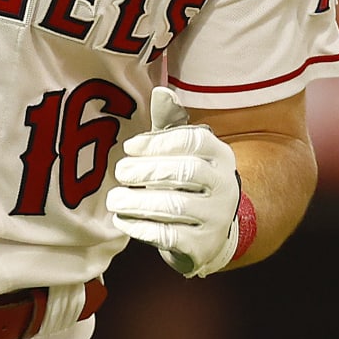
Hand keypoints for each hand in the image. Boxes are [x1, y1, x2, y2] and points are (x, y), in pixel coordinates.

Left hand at [108, 88, 240, 277]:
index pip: (194, 141)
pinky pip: (169, 236)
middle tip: (119, 173)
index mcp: (220, 155)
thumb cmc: (187, 182)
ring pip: (175, 206)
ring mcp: (216, 218)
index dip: (159, 143)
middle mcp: (224, 185)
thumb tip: (160, 91)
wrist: (209, 235)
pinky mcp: (202, 246)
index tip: (129, 148)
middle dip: (147, 171)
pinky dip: (141, 227)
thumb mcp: (183, 152)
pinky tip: (122, 220)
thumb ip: (170, 123)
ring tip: (114, 199)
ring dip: (138, 201)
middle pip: (185, 173)